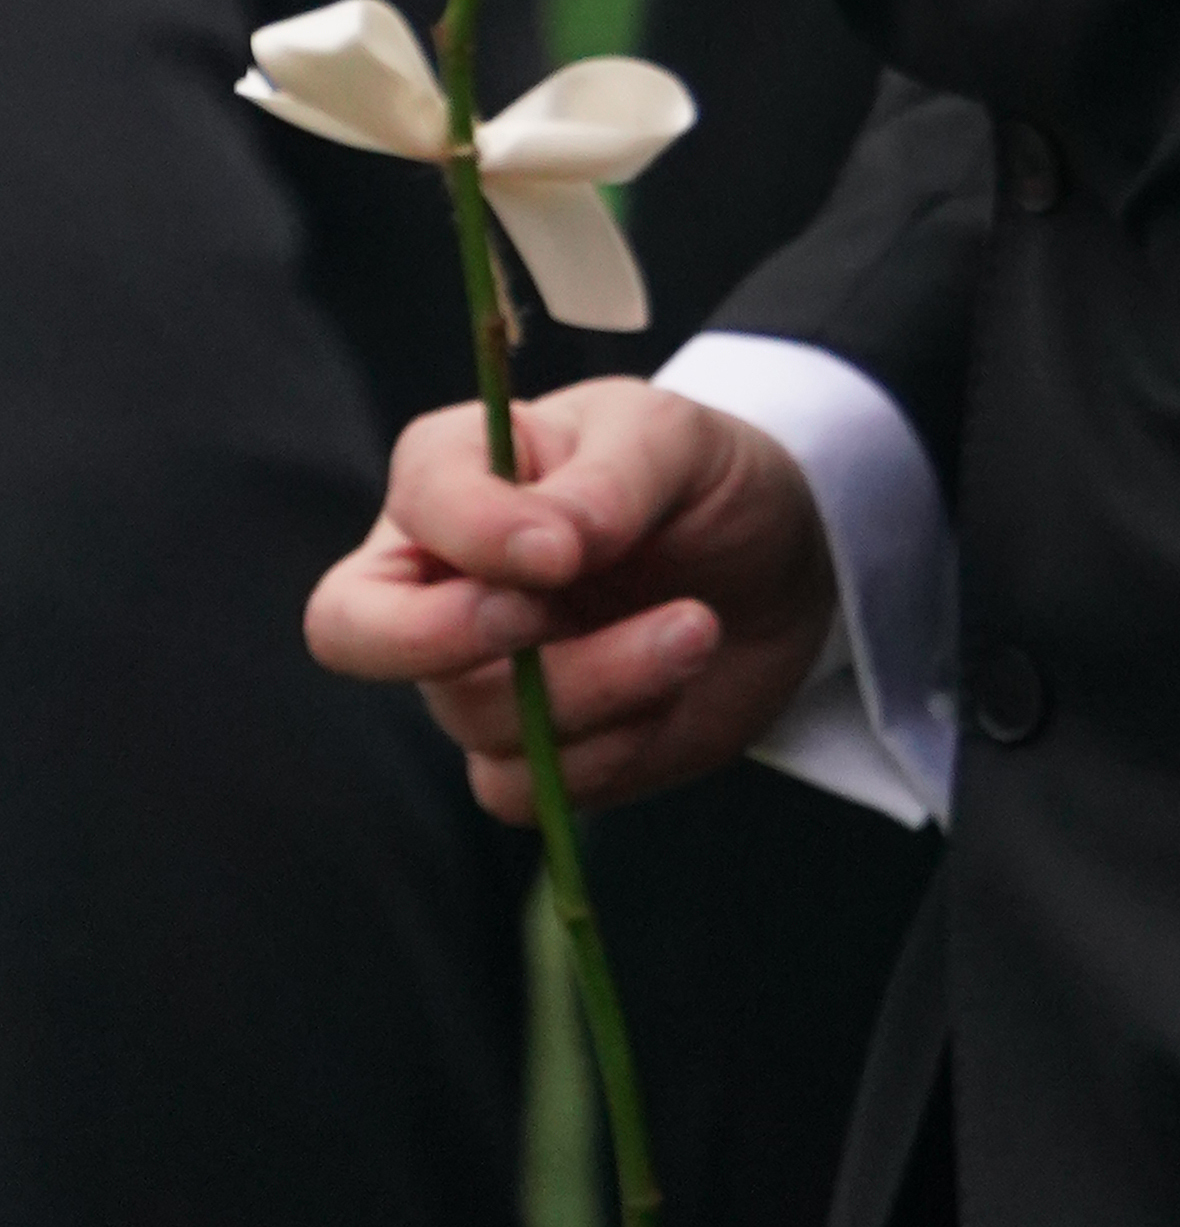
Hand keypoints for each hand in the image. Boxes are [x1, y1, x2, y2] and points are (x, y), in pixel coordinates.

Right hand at [305, 376, 837, 821]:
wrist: (782, 577)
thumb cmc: (708, 483)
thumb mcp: (677, 440)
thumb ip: (609, 480)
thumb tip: (545, 546)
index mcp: (462, 471)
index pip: (419, 497)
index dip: (475, 531)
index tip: (565, 551)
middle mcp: (440, 578)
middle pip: (349, 628)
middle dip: (435, 638)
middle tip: (542, 620)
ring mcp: (472, 674)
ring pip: (472, 713)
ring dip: (599, 681)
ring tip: (695, 629)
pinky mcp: (519, 755)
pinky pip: (520, 786)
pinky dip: (610, 748)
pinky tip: (672, 691)